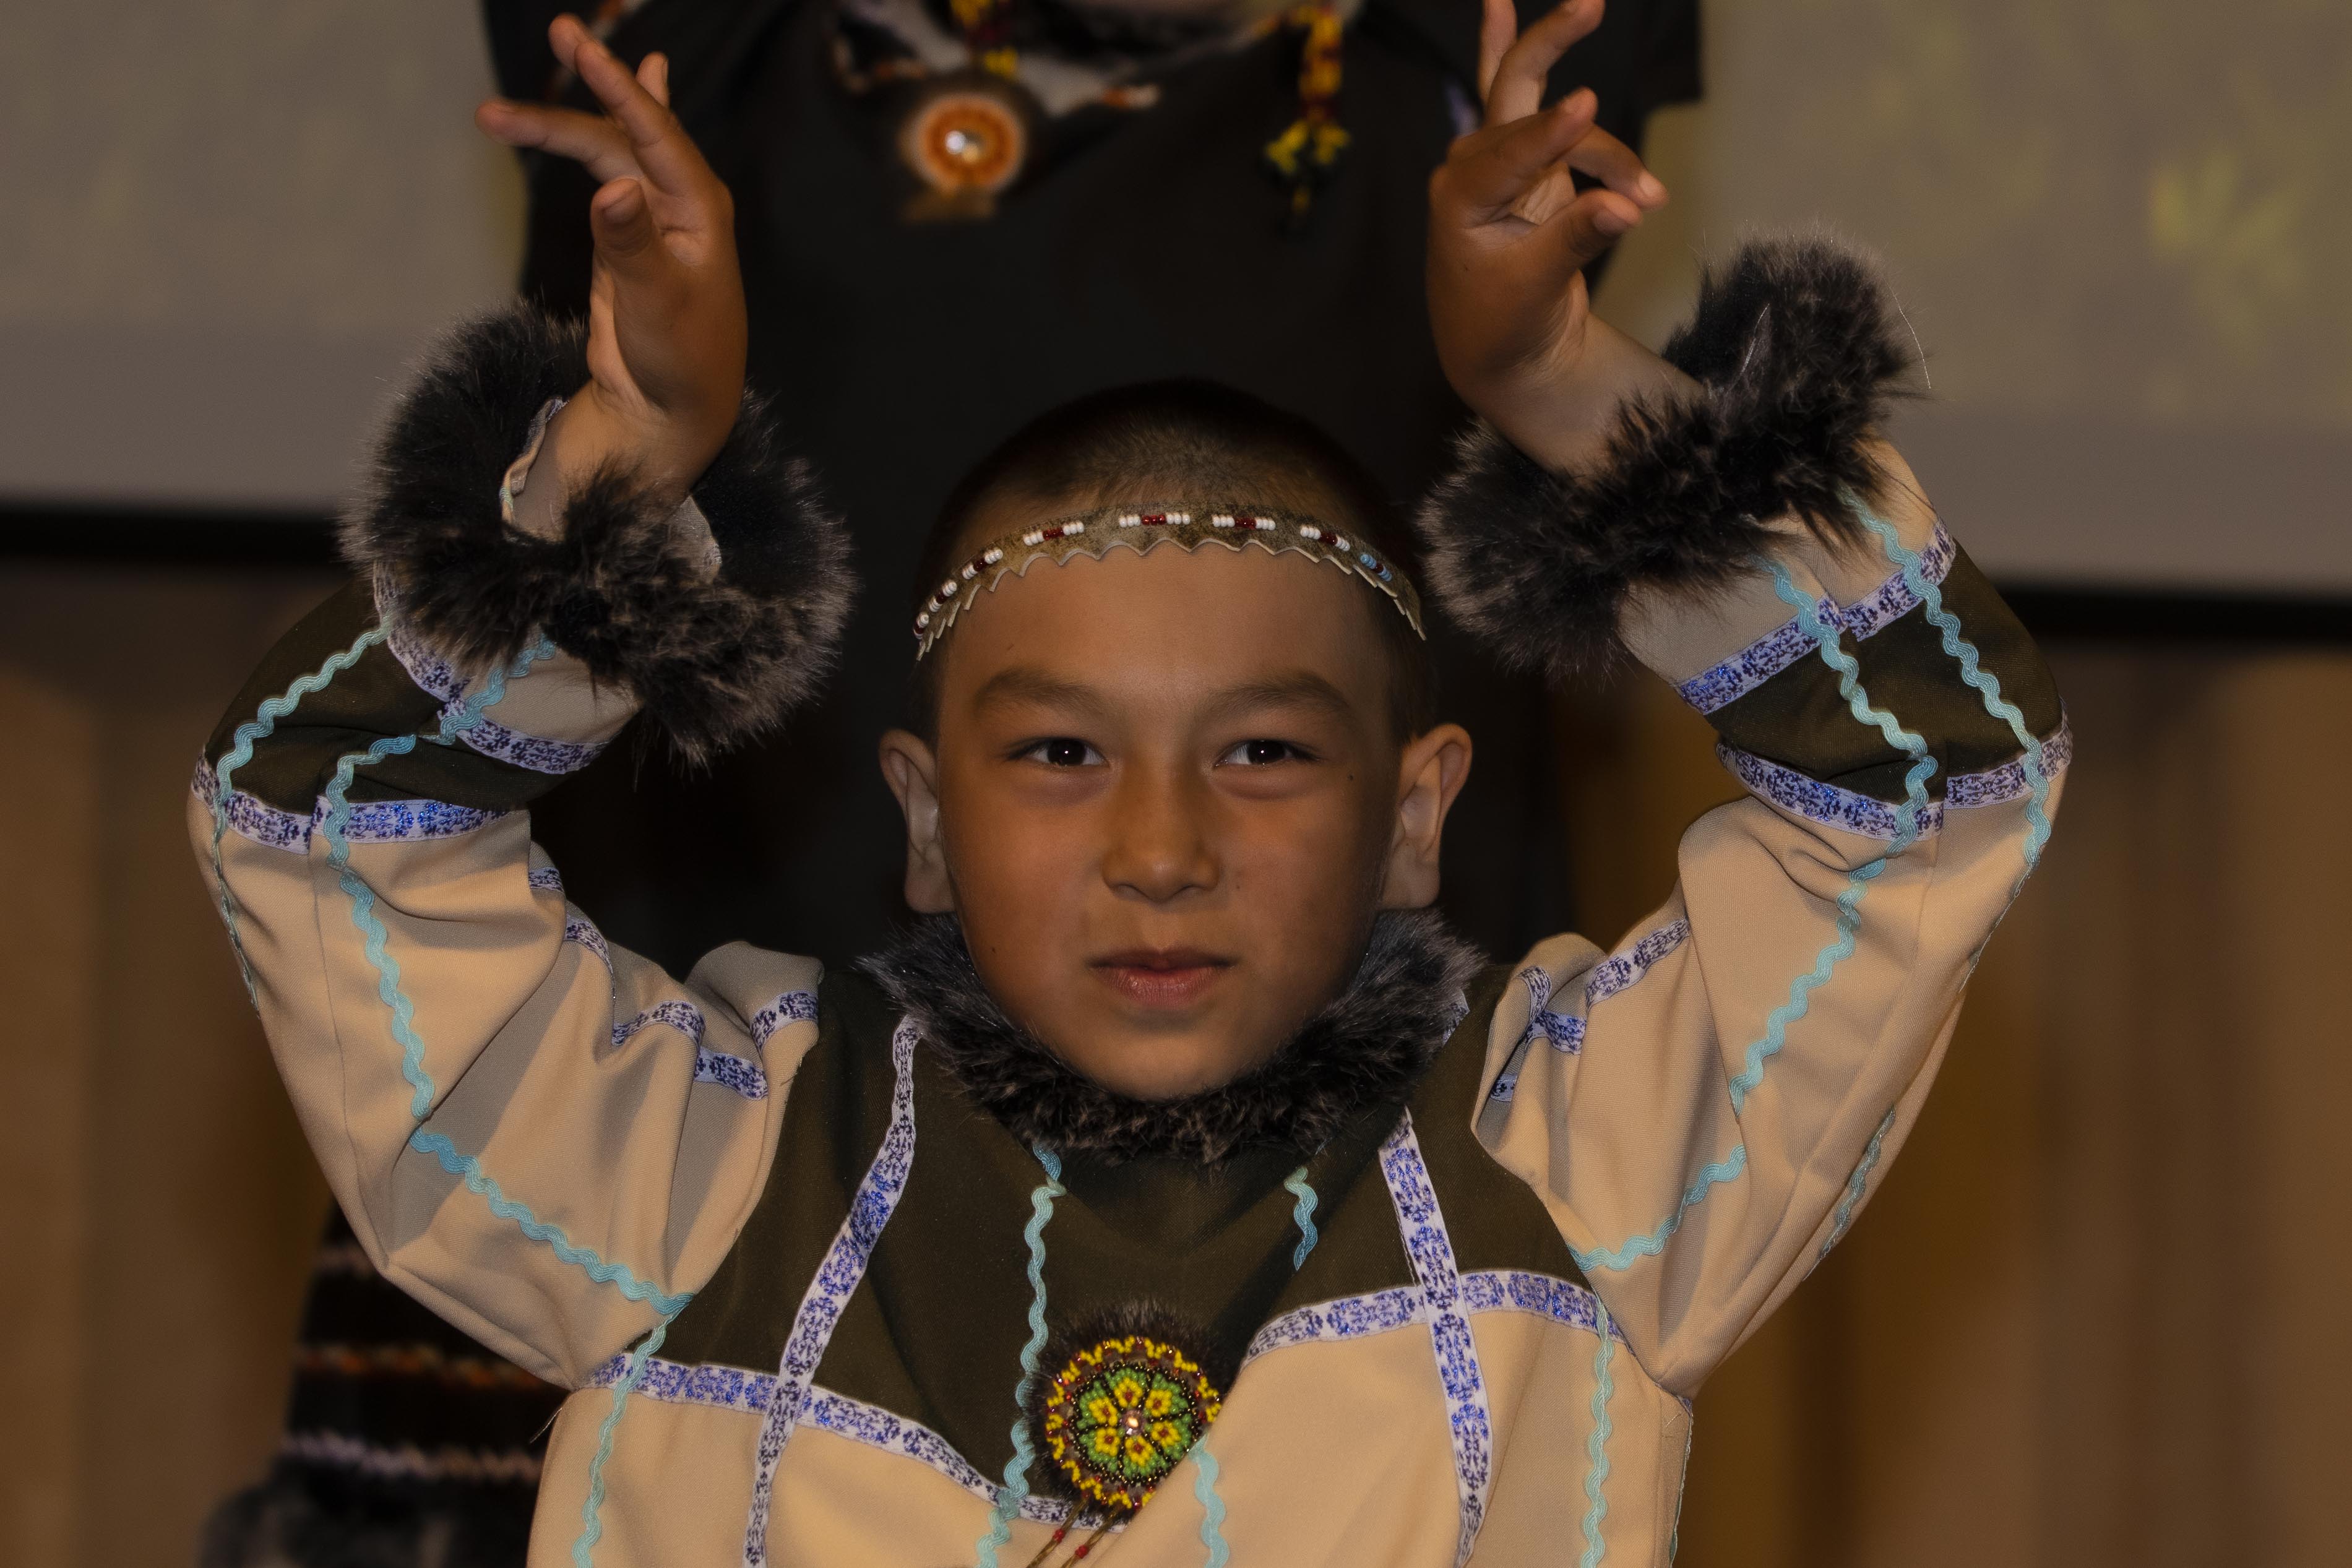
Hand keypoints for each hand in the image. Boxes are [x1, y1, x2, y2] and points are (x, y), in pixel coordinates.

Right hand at [476, 16, 746, 515]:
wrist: (670, 408)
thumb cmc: (679, 360)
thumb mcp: (656, 303)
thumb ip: (632, 244)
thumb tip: (612, 187)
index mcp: (699, 211)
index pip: (658, 134)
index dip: (622, 89)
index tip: (586, 51)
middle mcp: (680, 203)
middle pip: (625, 132)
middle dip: (590, 85)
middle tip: (560, 31)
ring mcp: (652, 216)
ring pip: (605, 151)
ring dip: (559, 125)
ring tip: (493, 113)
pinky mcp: (626, 234)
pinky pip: (611, 168)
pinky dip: (599, 133)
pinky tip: (615, 88)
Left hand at [1427, 0, 1691, 471]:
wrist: (1497, 350)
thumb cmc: (1504, 325)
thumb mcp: (1537, 290)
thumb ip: (1578, 241)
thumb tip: (1628, 207)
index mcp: (1459, 200)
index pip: (1509, 154)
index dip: (1552, 134)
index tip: (1587, 106)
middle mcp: (1471, 168)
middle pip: (1512, 91)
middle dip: (1550, 45)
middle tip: (1591, 3)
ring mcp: (1498, 160)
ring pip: (1556, 119)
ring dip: (1610, 153)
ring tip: (1649, 200)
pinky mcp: (1526, 162)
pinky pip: (1520, 98)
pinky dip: (1511, 48)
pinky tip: (1495, 3)